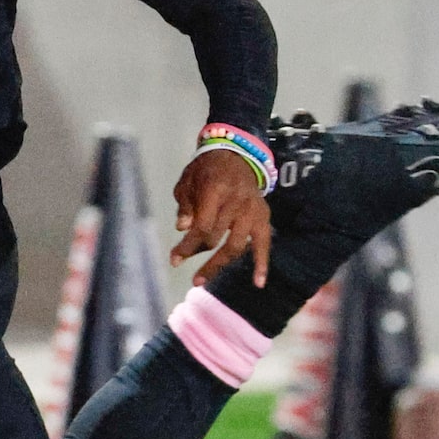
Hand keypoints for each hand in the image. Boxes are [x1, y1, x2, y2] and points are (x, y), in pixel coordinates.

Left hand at [171, 146, 271, 286]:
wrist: (236, 156)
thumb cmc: (206, 171)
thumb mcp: (187, 182)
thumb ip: (186, 206)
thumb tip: (182, 229)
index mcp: (217, 190)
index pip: (203, 226)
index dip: (188, 245)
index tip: (174, 259)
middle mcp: (238, 202)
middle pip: (216, 237)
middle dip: (196, 252)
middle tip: (179, 263)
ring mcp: (253, 211)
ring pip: (236, 246)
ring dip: (217, 265)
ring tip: (200, 280)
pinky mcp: (263, 217)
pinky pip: (263, 244)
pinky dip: (262, 263)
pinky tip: (258, 283)